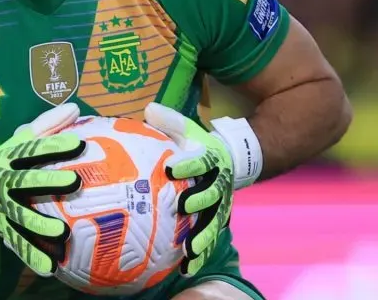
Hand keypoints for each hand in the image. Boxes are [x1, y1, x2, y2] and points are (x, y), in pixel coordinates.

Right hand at [0, 102, 85, 275]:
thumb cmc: (3, 163)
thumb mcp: (18, 141)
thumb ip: (47, 126)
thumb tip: (76, 107)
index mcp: (8, 156)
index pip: (33, 147)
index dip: (55, 144)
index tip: (80, 143)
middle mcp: (2, 180)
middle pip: (26, 180)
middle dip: (49, 181)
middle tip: (75, 181)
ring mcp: (1, 207)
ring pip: (21, 216)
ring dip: (41, 225)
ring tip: (62, 232)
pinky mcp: (2, 228)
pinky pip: (18, 243)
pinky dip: (33, 256)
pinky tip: (50, 268)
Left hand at [144, 102, 260, 275]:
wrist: (229, 161)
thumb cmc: (198, 145)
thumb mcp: (188, 129)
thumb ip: (170, 121)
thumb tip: (148, 109)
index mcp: (212, 158)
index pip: (202, 160)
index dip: (188, 163)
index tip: (171, 167)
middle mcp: (219, 183)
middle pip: (211, 193)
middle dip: (199, 200)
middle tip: (183, 206)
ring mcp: (220, 204)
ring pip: (213, 221)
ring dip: (203, 235)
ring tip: (189, 249)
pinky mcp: (217, 220)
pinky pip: (210, 239)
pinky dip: (201, 254)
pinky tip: (188, 268)